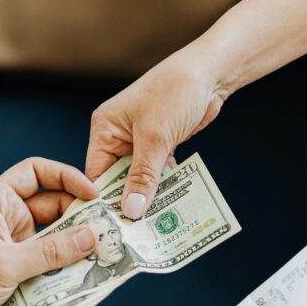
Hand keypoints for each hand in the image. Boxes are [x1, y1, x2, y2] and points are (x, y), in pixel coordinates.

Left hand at [0, 157, 99, 305]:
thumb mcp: (4, 264)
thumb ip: (50, 252)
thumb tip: (91, 237)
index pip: (36, 173)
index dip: (66, 177)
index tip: (92, 193)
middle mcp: (8, 222)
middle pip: (55, 210)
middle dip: (81, 219)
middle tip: (110, 231)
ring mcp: (14, 251)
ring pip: (56, 243)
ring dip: (77, 251)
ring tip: (107, 257)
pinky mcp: (19, 278)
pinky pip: (50, 270)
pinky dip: (67, 275)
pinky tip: (88, 281)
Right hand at [87, 49, 228, 219]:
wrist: (211, 72)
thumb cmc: (175, 91)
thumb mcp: (155, 137)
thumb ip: (143, 176)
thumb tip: (132, 210)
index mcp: (104, 129)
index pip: (96, 173)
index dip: (103, 200)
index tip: (112, 228)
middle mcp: (117, 135)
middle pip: (117, 179)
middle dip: (128, 202)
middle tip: (135, 233)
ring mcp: (140, 141)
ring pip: (139, 178)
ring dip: (148, 196)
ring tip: (153, 225)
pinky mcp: (160, 144)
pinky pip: (156, 172)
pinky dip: (163, 186)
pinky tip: (170, 205)